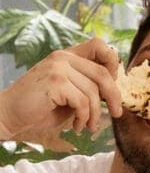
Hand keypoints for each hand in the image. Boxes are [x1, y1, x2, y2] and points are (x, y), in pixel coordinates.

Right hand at [0, 38, 121, 139]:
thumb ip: (87, 86)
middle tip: (117, 113)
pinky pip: (83, 103)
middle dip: (114, 96)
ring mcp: (58, 68)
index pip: (99, 46)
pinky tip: (77, 126)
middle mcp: (63, 57)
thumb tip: (115, 90)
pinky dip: (83, 118)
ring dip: (95, 115)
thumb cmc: (42, 107)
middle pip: (103, 73)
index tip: (114, 85)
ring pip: (93, 92)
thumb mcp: (69, 94)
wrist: (11, 114)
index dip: (113, 64)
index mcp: (67, 55)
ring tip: (88, 125)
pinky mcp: (55, 82)